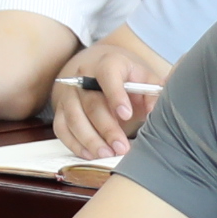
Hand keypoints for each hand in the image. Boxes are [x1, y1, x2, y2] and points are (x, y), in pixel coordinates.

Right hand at [52, 41, 165, 156]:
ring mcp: (69, 93)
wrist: (97, 68)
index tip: (127, 115)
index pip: (108, 75)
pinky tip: (91, 154)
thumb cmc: (125, 76)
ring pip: (74, 118)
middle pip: (91, 104)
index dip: (116, 95)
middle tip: (121, 147)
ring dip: (90, 139)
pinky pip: (62, 129)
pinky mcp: (60, 109)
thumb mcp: (143, 77)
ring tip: (107, 154)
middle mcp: (83, 77)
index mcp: (107, 63)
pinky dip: (75, 144)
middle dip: (107, 128)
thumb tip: (155, 111)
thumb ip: (153, 92)